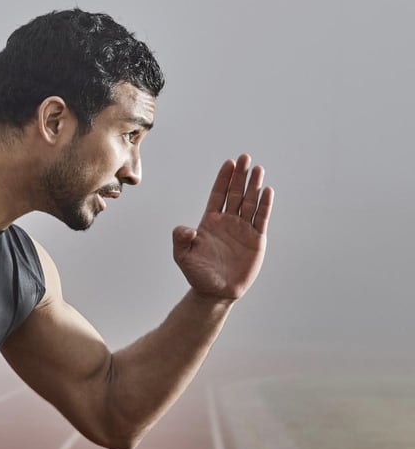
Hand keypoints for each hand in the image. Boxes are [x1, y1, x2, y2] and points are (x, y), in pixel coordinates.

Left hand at [172, 154, 273, 300]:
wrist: (215, 292)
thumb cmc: (197, 274)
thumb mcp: (183, 256)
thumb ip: (181, 239)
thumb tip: (188, 228)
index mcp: (210, 221)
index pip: (218, 195)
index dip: (223, 179)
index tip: (229, 163)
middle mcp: (228, 221)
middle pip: (235, 193)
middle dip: (240, 176)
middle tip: (245, 157)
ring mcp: (243, 229)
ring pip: (249, 202)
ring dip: (254, 186)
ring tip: (258, 169)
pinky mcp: (256, 239)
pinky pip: (261, 218)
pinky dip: (265, 205)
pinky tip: (267, 191)